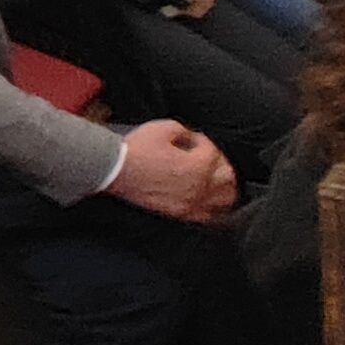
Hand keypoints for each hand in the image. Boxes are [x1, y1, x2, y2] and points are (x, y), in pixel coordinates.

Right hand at [108, 118, 236, 221]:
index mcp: (199, 165)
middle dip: (220, 163)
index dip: (202, 141)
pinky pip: (208, 217)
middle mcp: (200, 186)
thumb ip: (185, 130)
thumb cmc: (137, 149)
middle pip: (228, 177)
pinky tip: (211, 203)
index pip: (213, 151)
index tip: (191, 139)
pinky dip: (215, 210)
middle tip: (208, 158)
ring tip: (217, 181)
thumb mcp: (163, 127)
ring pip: (225, 199)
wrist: (115, 170)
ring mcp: (191, 202)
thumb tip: (191, 138)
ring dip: (225, 188)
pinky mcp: (181, 213)